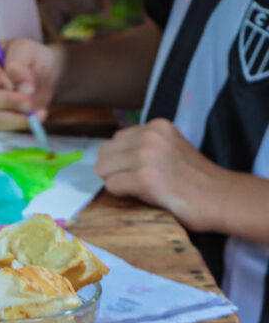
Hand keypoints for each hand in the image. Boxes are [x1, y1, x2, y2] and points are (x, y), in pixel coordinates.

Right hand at [0, 37, 63, 131]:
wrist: (40, 75)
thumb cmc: (30, 58)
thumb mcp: (29, 50)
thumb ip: (20, 63)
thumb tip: (21, 87)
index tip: (13, 83)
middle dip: (4, 101)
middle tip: (28, 102)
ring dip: (13, 116)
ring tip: (36, 112)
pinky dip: (18, 123)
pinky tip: (35, 117)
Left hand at [95, 119, 228, 231]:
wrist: (220, 196)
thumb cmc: (194, 179)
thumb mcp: (169, 149)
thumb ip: (145, 147)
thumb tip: (113, 158)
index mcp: (157, 126)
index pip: (116, 139)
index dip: (120, 159)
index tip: (137, 171)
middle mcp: (150, 136)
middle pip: (104, 152)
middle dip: (112, 169)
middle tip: (132, 183)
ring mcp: (146, 155)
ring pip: (103, 169)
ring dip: (115, 182)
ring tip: (138, 189)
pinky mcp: (143, 177)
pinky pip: (111, 186)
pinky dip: (120, 195)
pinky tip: (141, 196)